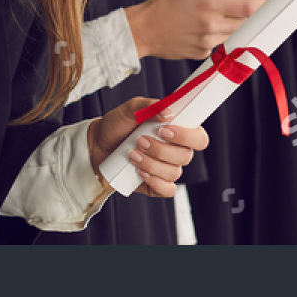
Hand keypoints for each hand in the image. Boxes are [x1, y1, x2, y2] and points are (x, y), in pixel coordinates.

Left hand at [87, 98, 208, 197]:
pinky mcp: (157, 184)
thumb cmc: (117, 125)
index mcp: (177, 131)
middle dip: (161, 149)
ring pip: (173, 173)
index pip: (199, 137)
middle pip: (186, 156)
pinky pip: (167, 190)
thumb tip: (168, 112)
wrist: (97, 145)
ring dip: (151, 164)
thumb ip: (149, 106)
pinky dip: (155, 182)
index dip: (187, 136)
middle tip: (140, 141)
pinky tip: (139, 172)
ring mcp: (167, 169)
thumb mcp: (129, 109)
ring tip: (132, 154)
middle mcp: (176, 150)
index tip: (165, 130)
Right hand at [123, 0, 259, 60]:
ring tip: (216, 17)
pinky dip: (216, 37)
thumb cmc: (163, 5)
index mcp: (209, 5)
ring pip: (232, 35)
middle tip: (247, 8)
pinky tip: (201, 29)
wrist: (143, 30)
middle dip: (249, 17)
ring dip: (232, 26)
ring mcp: (207, 43)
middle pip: (244, 23)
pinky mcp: (201, 54)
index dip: (261, 5)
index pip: (246, 7)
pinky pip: (217, 45)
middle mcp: (210, 26)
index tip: (269, 1)